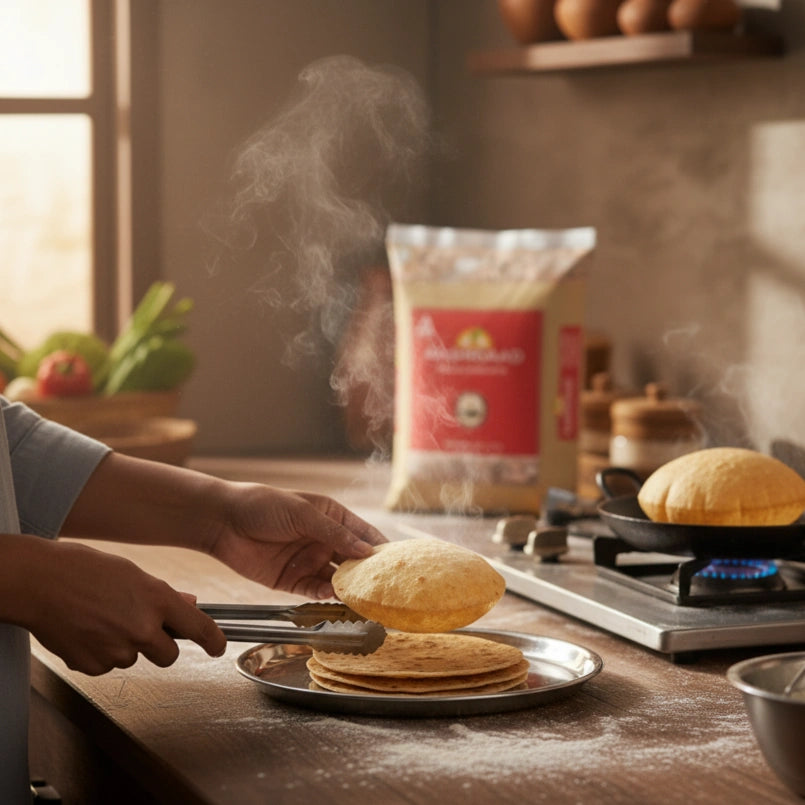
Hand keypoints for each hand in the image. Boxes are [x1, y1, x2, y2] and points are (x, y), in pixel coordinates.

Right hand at [16, 537, 225, 675]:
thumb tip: (188, 605)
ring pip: (134, 658)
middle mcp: (143, 628)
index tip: (218, 647)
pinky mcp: (93, 666)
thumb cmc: (83, 569)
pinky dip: (101, 653)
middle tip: (140, 627)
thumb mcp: (133, 574)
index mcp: (158, 600)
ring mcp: (118, 651)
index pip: (199, 628)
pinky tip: (87, 630)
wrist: (39, 582)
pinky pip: (107, 666)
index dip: (213, 641)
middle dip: (160, 645)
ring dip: (126, 646)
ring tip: (102, 619)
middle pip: (169, 655)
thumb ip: (164, 595)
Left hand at [207, 484, 386, 598]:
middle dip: (367, 574)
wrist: (223, 522)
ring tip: (360, 598)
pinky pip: (314, 591)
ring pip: (336, 580)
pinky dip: (324, 595)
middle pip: (353, 561)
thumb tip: (367, 551)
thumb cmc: (264, 506)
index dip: (379, 547)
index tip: (397, 563)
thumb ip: (335, 534)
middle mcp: (323, 540)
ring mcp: (308, 561)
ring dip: (347, 588)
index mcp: (331, 517)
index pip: (363, 534)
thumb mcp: (303, 514)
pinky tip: (331, 596)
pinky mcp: (291, 580)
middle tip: (383, 588)